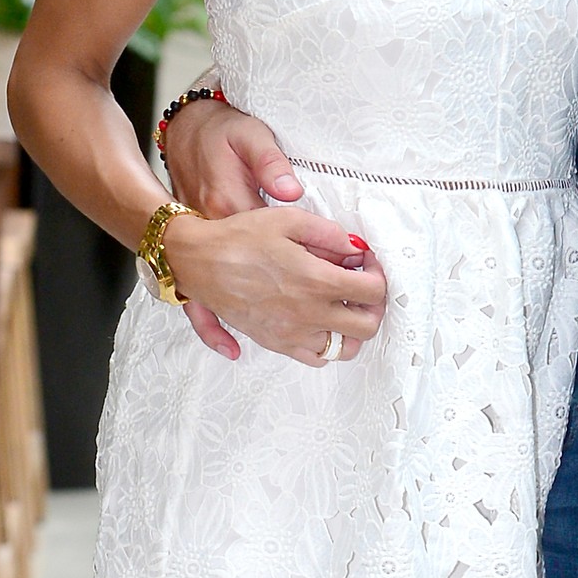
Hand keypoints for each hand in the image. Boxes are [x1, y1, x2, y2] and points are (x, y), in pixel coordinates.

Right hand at [163, 199, 387, 366]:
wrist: (198, 262)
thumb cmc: (239, 237)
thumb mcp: (289, 219)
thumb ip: (330, 234)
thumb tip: (356, 248)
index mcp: (316, 281)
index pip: (373, 291)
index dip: (379, 275)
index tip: (368, 265)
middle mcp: (308, 314)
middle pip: (367, 326)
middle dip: (374, 306)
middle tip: (363, 288)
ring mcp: (292, 334)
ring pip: (344, 349)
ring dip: (352, 329)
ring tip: (343, 306)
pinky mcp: (276, 343)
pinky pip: (315, 357)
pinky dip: (326, 343)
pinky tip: (319, 320)